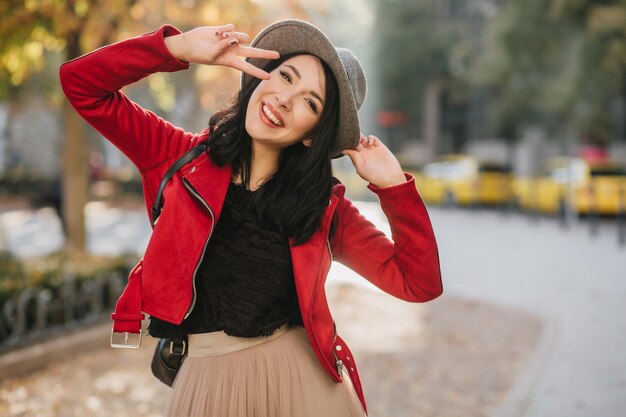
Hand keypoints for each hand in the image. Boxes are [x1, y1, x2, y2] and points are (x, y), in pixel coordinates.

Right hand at [164, 24, 279, 79]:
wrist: (189, 44)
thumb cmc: (198, 54)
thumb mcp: (210, 55)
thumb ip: (222, 47)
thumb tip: (234, 38)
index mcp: (230, 61)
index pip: (247, 67)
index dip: (258, 72)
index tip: (268, 77)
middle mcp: (233, 50)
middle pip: (253, 52)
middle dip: (265, 53)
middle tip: (278, 55)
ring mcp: (230, 40)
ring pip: (241, 36)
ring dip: (232, 36)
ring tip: (219, 37)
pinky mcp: (226, 30)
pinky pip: (231, 27)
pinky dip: (224, 29)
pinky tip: (216, 32)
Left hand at [342, 134, 406, 187]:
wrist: (390, 177)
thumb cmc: (374, 176)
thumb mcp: (361, 168)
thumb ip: (353, 157)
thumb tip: (343, 150)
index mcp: (356, 158)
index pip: (349, 148)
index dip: (348, 144)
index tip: (348, 143)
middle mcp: (363, 153)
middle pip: (355, 141)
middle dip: (354, 138)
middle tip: (355, 140)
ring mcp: (371, 149)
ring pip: (363, 138)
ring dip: (361, 137)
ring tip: (362, 141)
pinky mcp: (379, 146)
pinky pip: (372, 138)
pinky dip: (370, 138)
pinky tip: (370, 143)